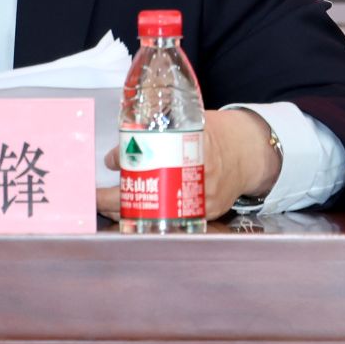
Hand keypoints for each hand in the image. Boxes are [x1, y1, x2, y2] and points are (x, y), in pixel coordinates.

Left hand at [96, 109, 281, 221]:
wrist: (249, 152)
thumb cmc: (215, 133)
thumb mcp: (187, 121)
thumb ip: (156, 131)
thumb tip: (117, 152)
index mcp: (195, 145)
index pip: (154, 156)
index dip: (126, 161)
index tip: (108, 162)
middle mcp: (200, 175)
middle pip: (150, 194)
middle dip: (117, 199)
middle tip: (95, 196)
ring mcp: (204, 198)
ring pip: (158, 214)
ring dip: (128, 212)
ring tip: (107, 207)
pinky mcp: (206, 213)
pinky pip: (173, 222)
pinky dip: (150, 220)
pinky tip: (132, 217)